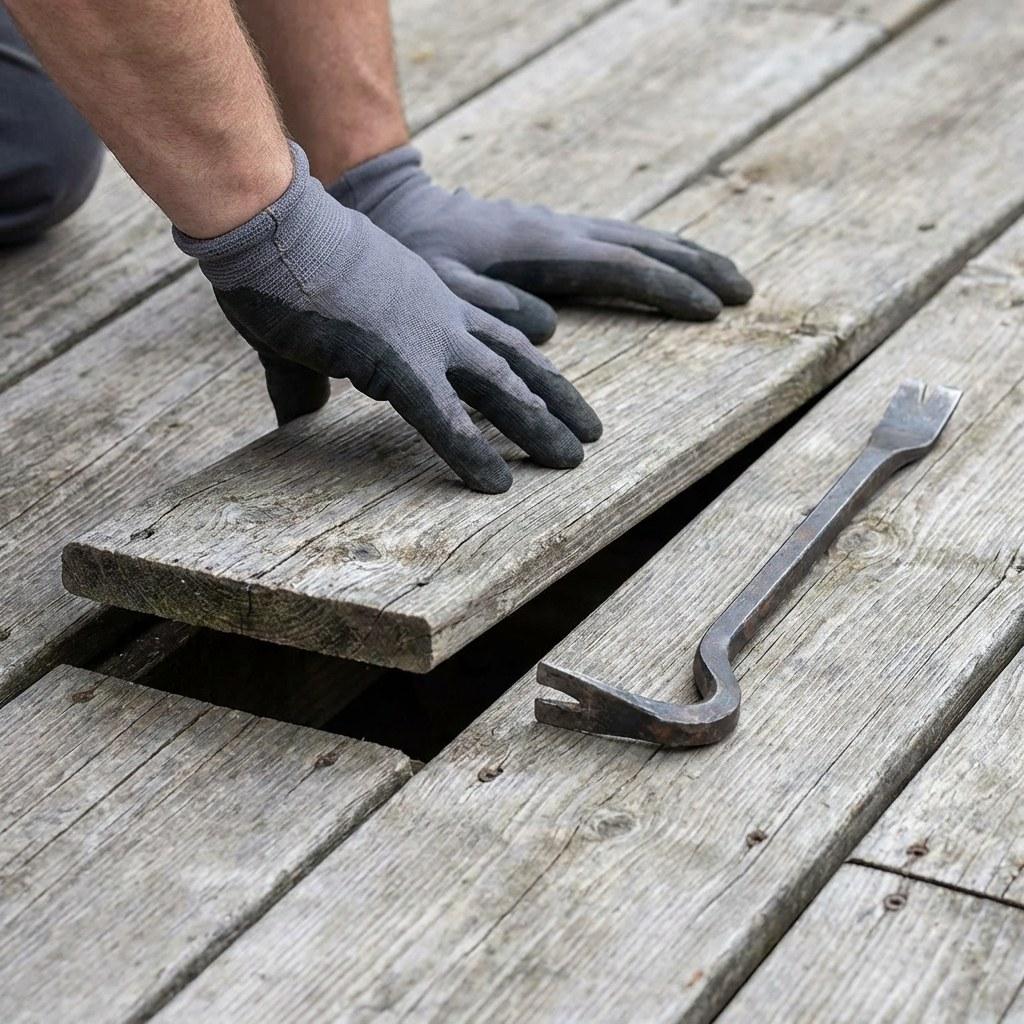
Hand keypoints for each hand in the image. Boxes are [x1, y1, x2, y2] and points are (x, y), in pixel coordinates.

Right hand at [175, 144, 600, 493]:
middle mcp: (439, 313)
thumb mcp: (303, 329)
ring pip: (501, 387)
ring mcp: (426, 335)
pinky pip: (446, 419)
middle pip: (515, 359)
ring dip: (540, 425)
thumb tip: (297, 419)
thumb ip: (307, 381)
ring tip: (574, 460)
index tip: (552, 387)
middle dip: (555, 397)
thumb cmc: (279, 266)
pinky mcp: (398, 362)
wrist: (269, 224)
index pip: (492, 332)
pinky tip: (499, 485)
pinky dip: (474, 454)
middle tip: (590, 431)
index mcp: (424, 295)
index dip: (527, 363)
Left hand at [330, 146, 752, 342]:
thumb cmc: (413, 257)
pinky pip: (613, 241)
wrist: (394, 208)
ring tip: (726, 278)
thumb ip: (489, 308)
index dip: (667, 288)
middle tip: (744, 290)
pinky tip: (664, 266)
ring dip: (683, 257)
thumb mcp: (438, 287)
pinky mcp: (549, 233)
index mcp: (540, 249)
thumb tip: (549, 331)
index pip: (619, 268)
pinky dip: (650, 254)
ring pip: (633, 239)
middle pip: (641, 246)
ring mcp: (556, 228)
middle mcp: (558, 232)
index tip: (712, 309)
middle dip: (695, 268)